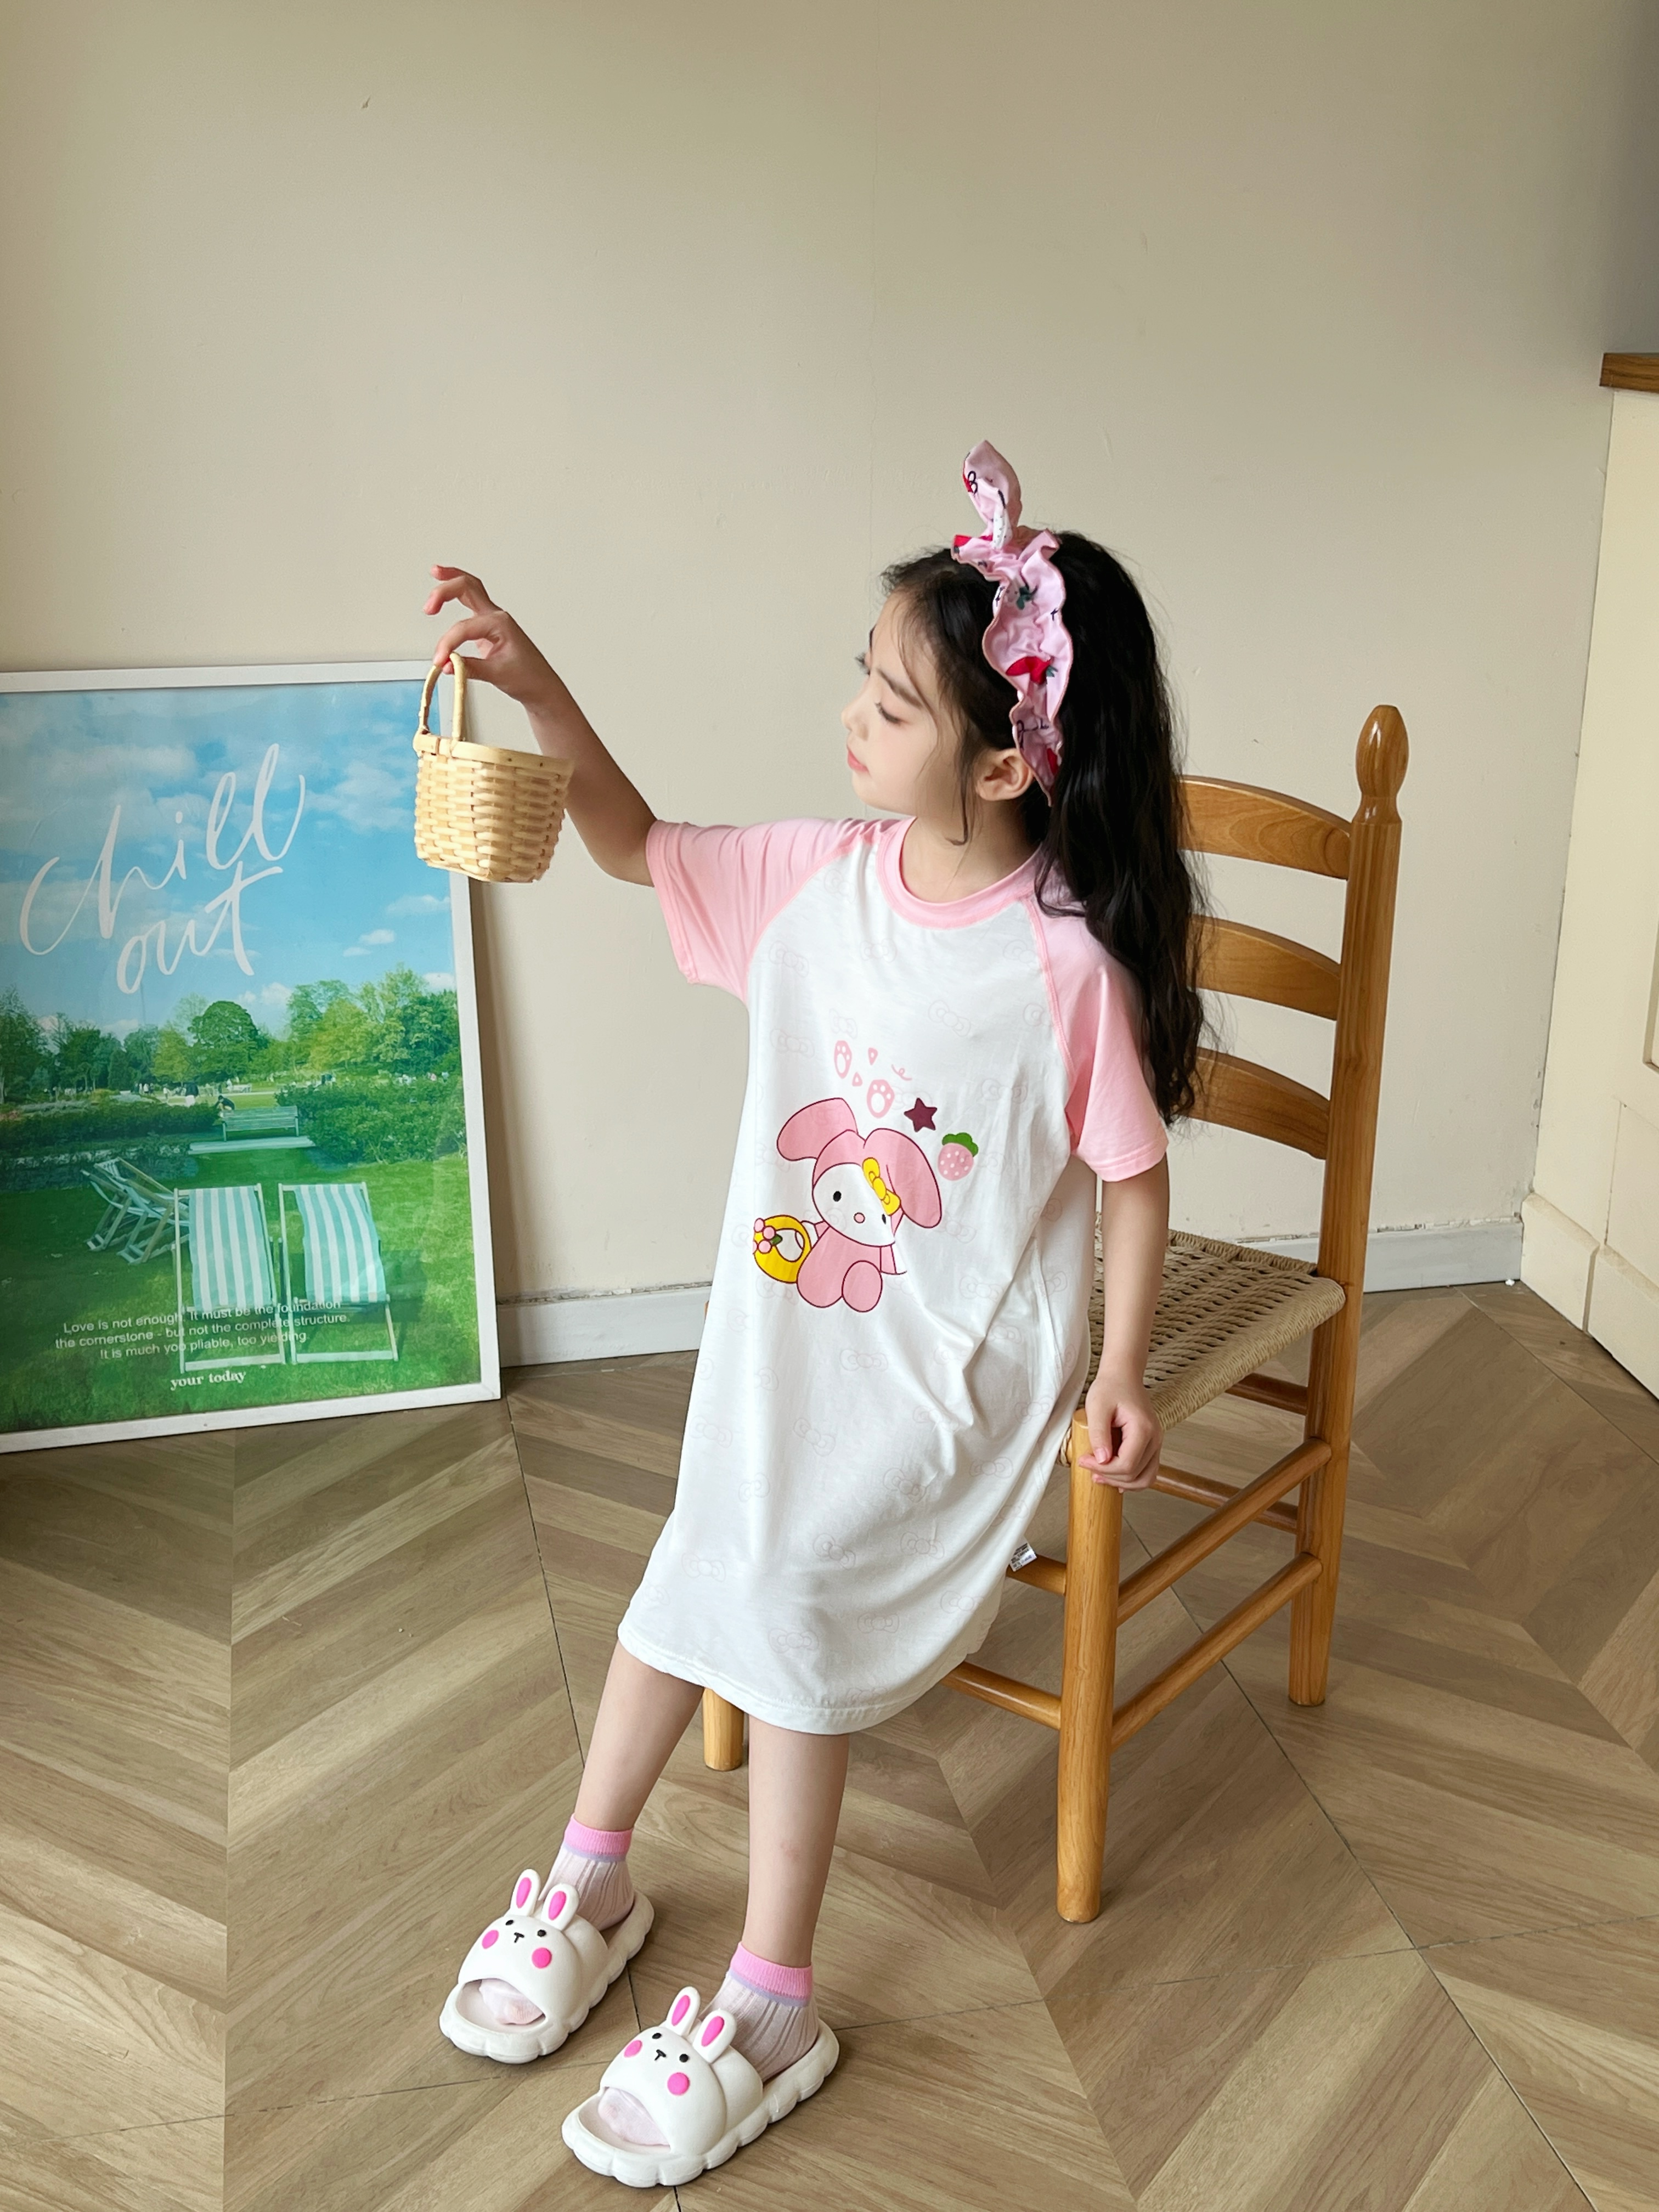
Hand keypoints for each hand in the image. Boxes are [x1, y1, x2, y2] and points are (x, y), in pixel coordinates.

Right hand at [423, 566, 561, 710]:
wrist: (542, 687)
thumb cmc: (528, 678)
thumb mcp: (498, 675)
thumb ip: (469, 668)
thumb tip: (447, 665)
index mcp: (501, 624)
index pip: (465, 628)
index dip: (448, 644)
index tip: (439, 661)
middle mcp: (497, 617)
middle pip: (468, 588)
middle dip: (445, 591)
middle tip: (429, 607)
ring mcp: (493, 620)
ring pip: (471, 589)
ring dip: (452, 579)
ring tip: (435, 571)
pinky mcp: (488, 627)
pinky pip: (471, 602)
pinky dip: (457, 593)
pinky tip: (446, 589)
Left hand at [1078, 1364, 1161, 1488]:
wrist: (1124, 1376)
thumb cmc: (1111, 1387)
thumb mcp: (1097, 1406)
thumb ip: (1098, 1433)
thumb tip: (1101, 1460)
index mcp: (1143, 1429)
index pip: (1126, 1465)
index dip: (1103, 1469)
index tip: (1084, 1460)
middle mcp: (1155, 1438)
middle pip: (1135, 1475)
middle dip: (1109, 1477)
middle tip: (1088, 1467)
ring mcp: (1156, 1443)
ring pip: (1145, 1478)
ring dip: (1122, 1482)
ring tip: (1100, 1477)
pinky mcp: (1151, 1445)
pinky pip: (1146, 1471)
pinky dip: (1131, 1478)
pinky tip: (1114, 1477)